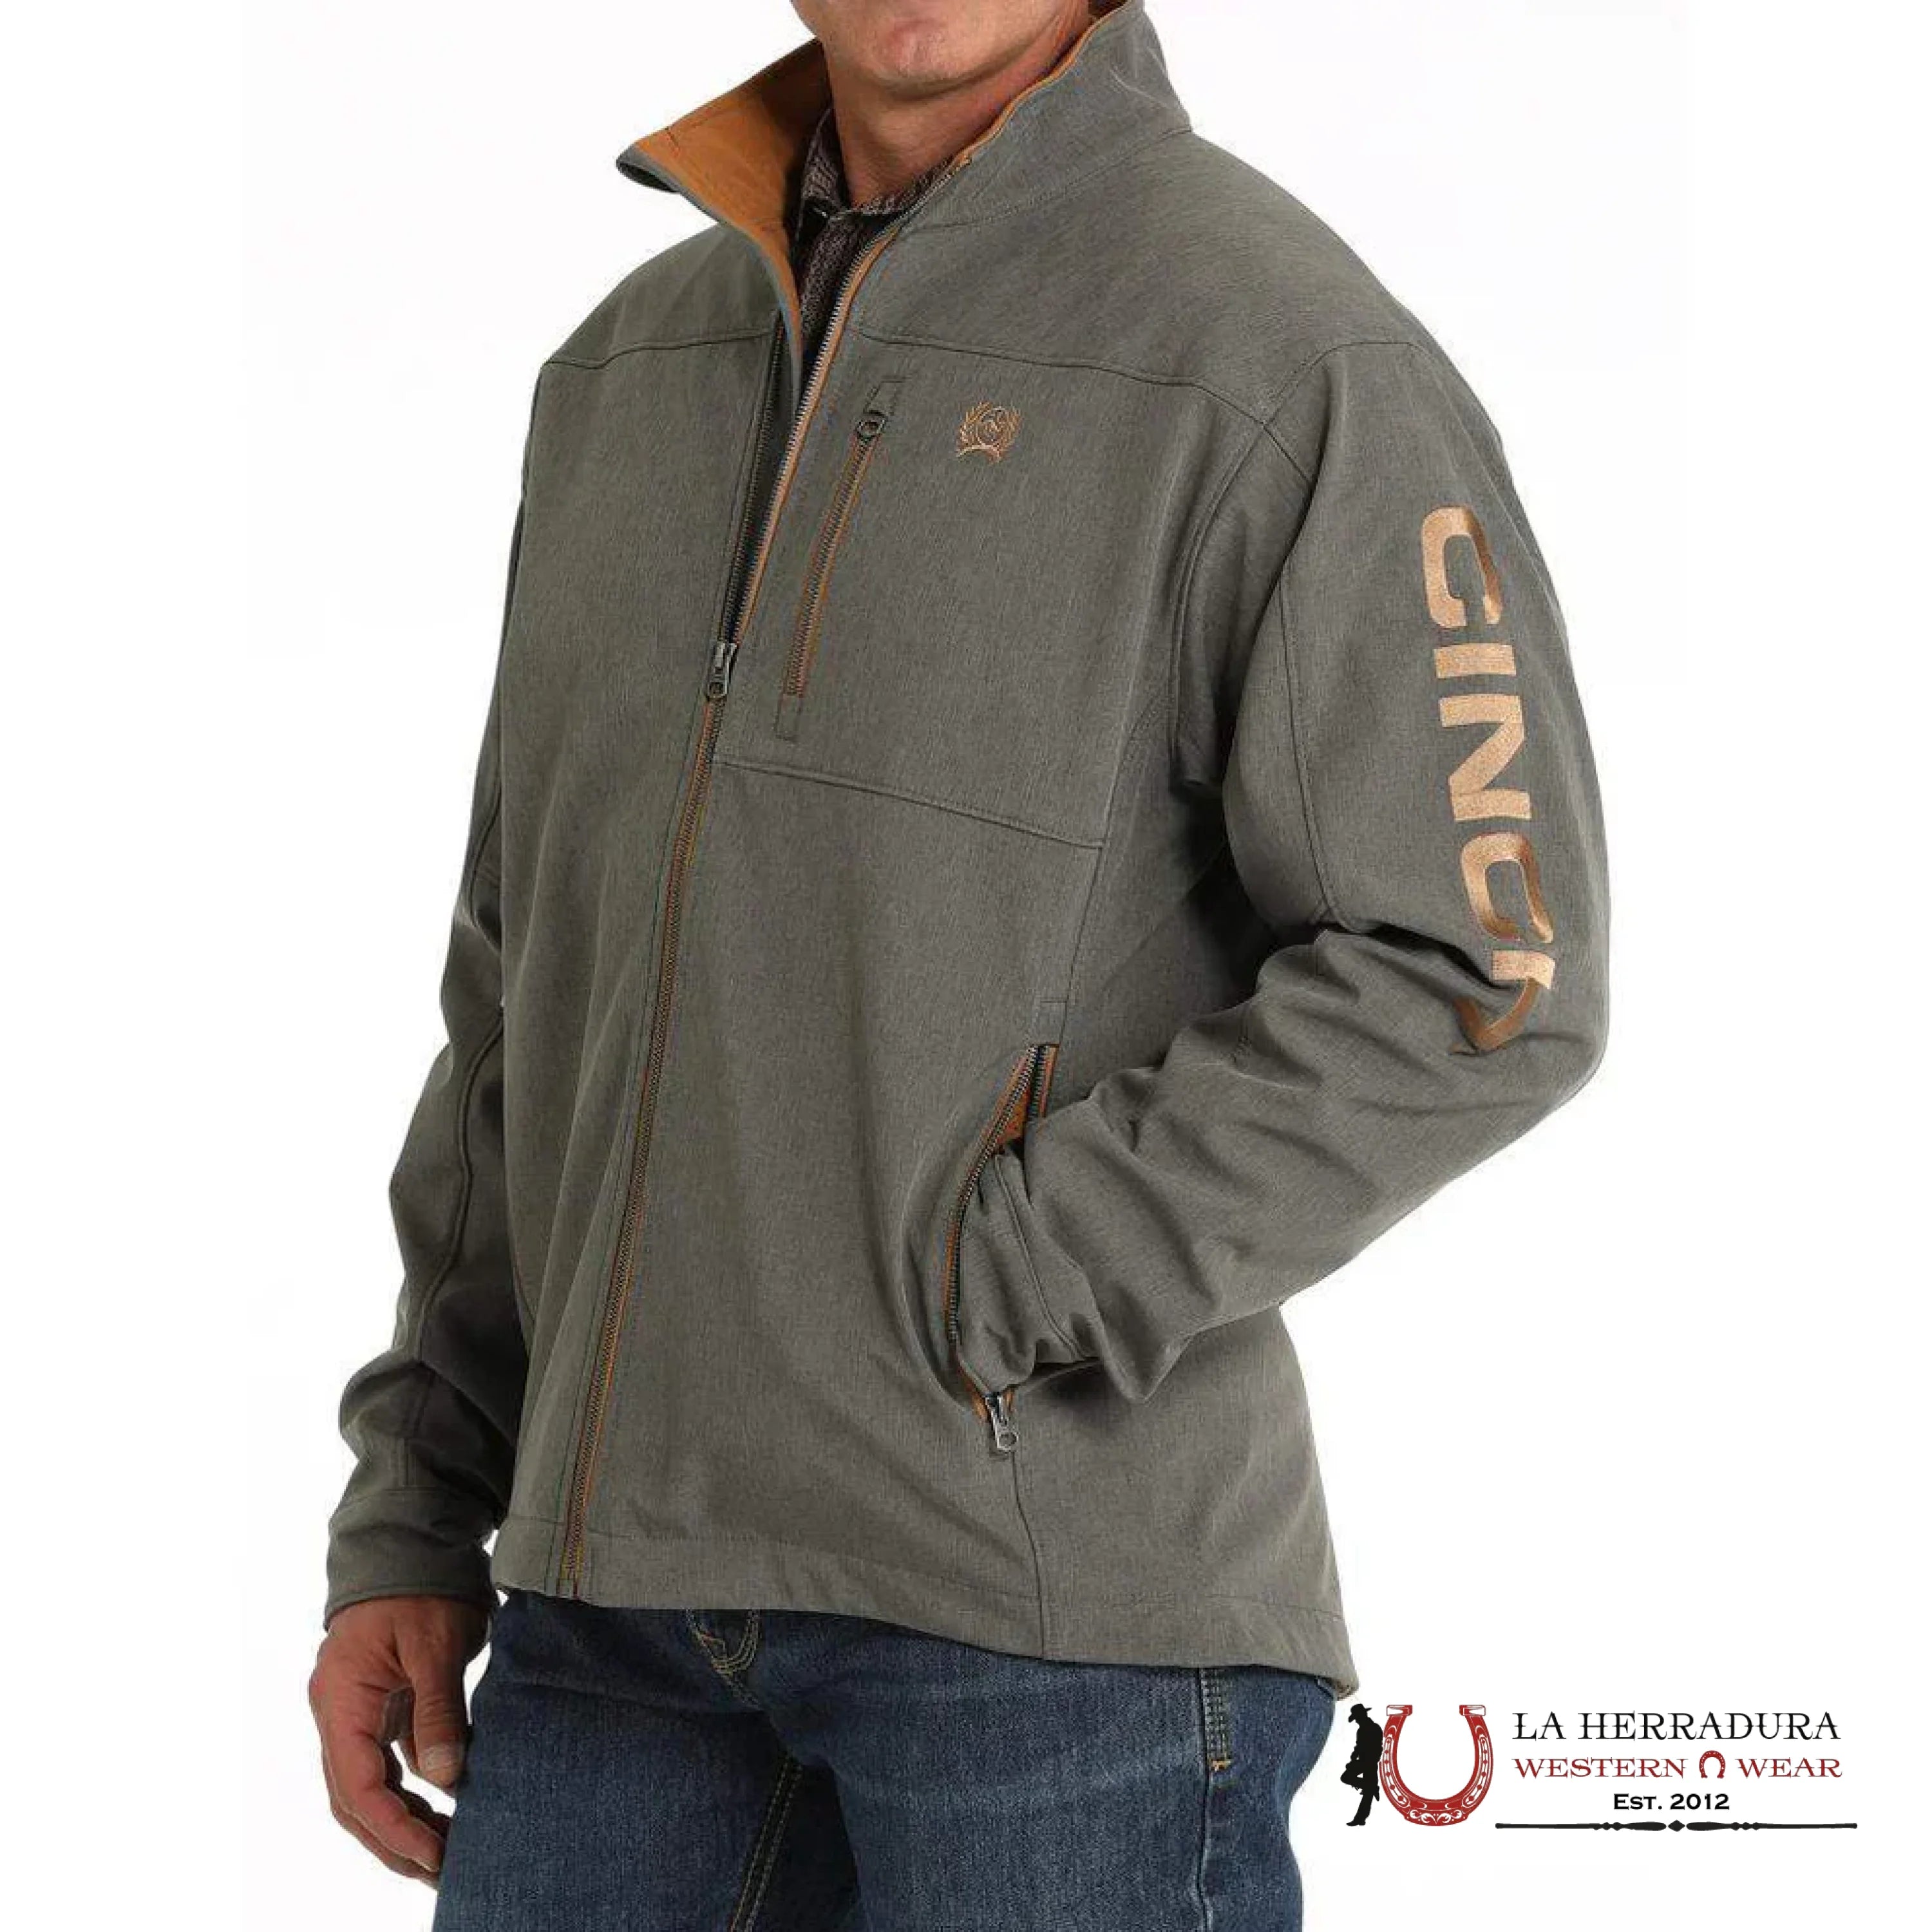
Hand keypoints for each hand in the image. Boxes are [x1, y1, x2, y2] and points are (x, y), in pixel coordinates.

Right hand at [309, 1595, 489, 1884]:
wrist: (409, 1541)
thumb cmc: (418, 1585)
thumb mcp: (434, 1644)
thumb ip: (436, 1711)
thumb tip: (443, 1778)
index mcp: (341, 1700)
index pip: (356, 1785)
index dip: (392, 1827)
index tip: (432, 1853)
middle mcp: (338, 1713)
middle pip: (354, 1798)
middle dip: (392, 1841)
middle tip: (440, 1870)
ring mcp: (355, 1712)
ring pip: (367, 1787)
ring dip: (400, 1822)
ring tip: (443, 1852)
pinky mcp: (379, 1707)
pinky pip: (385, 1764)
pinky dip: (408, 1793)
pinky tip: (441, 1810)